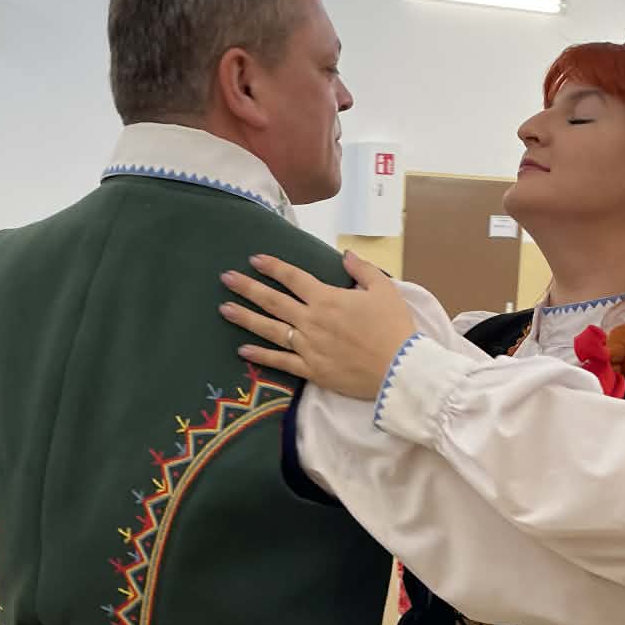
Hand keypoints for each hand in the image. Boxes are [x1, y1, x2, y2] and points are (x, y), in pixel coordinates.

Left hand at [220, 252, 416, 400]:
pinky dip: (261, 356)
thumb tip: (345, 254)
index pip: (293, 277)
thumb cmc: (394, 327)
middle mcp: (312, 321)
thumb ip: (362, 269)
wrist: (399, 369)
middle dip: (247, 287)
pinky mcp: (311, 370)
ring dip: (246, 318)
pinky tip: (242, 350)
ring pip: (270, 330)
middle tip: (225, 278)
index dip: (272, 266)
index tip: (254, 259)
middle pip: (273, 301)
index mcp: (327, 299)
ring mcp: (308, 347)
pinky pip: (280, 362)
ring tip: (224, 309)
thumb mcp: (384, 290)